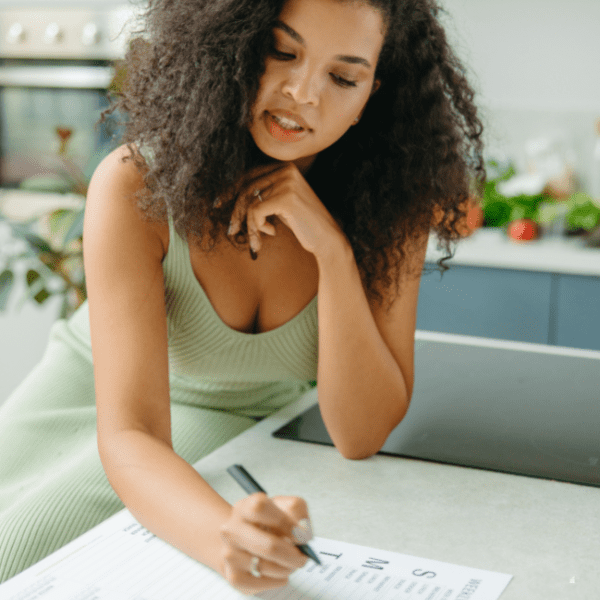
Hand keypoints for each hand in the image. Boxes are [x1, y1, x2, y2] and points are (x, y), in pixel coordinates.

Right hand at [219, 493, 312, 594]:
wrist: (243, 542)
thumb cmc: (267, 523)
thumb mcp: (284, 506)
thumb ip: (297, 510)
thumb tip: (301, 532)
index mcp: (244, 507)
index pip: (260, 507)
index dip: (284, 521)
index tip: (299, 533)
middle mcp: (232, 529)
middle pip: (269, 546)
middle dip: (292, 555)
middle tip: (302, 557)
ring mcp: (230, 554)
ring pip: (268, 567)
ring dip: (287, 568)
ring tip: (289, 562)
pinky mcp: (234, 576)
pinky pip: (263, 583)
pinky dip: (277, 580)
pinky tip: (278, 572)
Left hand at [227, 163, 346, 259]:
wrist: (327, 239)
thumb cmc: (304, 224)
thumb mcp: (281, 204)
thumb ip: (264, 195)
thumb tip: (231, 197)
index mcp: (285, 168)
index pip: (249, 175)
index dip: (231, 190)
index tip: (218, 204)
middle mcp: (285, 170)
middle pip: (245, 188)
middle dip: (235, 212)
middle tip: (232, 231)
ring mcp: (286, 182)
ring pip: (248, 202)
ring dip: (249, 225)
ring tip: (256, 240)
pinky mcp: (285, 198)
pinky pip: (255, 213)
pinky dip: (257, 228)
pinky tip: (272, 233)